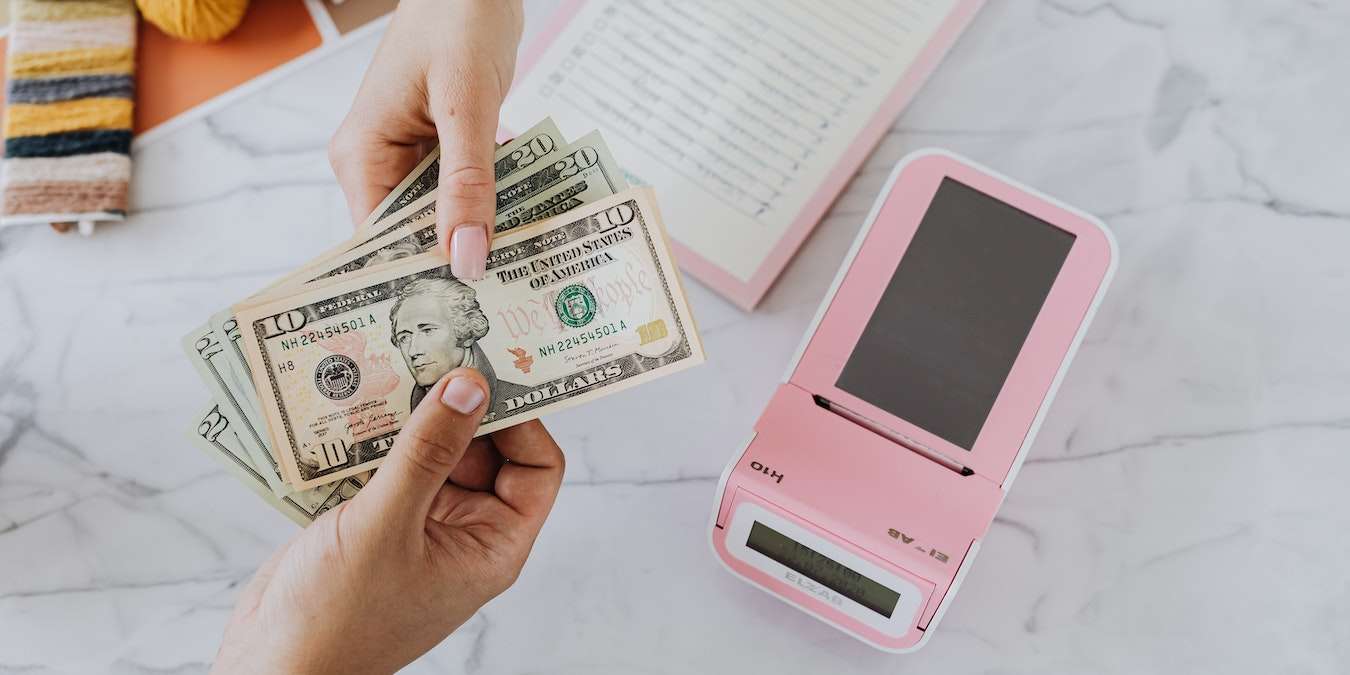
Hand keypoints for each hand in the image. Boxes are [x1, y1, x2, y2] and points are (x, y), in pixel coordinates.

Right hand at [213, 369, 564, 672]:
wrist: (271, 665)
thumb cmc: (336, 619)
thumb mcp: (386, 525)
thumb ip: (427, 451)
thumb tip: (469, 385)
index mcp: (490, 545)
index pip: (536, 468)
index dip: (524, 419)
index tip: (493, 370)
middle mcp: (463, 533)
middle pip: (484, 450)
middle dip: (460, 405)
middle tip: (433, 350)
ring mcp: (418, 526)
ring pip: (432, 451)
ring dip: (412, 414)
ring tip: (391, 362)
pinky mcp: (375, 520)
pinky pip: (390, 465)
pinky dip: (375, 436)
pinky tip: (352, 401)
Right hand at [328, 0, 524, 279]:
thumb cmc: (458, 19)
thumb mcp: (467, 105)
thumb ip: (467, 184)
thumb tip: (466, 260)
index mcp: (361, 155)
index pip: (379, 244)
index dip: (417, 280)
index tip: (462, 314)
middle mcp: (375, 160)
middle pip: (413, 235)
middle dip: (458, 261)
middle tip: (508, 303)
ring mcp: (407, 154)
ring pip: (443, 215)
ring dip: (480, 234)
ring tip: (523, 273)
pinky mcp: (439, 145)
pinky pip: (462, 189)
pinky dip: (491, 202)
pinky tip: (527, 223)